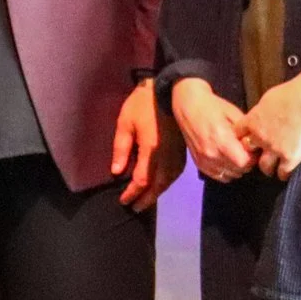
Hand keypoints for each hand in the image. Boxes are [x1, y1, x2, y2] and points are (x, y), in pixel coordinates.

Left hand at [110, 79, 183, 209]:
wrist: (170, 90)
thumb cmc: (142, 104)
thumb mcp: (125, 123)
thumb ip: (121, 149)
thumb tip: (117, 173)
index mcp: (151, 150)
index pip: (141, 180)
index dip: (132, 193)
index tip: (123, 201)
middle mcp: (167, 157)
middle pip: (157, 186)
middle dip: (146, 199)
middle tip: (135, 208)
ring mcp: (177, 154)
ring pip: (168, 181)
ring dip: (157, 193)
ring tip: (146, 200)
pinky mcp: (183, 150)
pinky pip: (176, 174)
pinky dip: (167, 183)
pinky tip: (161, 185)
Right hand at [172, 76, 258, 183]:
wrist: (188, 107)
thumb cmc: (213, 107)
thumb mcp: (234, 114)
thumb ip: (245, 132)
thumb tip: (256, 146)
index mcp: (221, 139)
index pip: (244, 162)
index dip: (252, 158)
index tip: (253, 149)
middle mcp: (211, 153)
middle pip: (238, 170)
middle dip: (246, 163)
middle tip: (246, 151)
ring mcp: (204, 160)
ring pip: (230, 175)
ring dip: (236, 168)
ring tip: (236, 155)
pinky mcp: (199, 164)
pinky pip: (218, 176)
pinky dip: (226, 171)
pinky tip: (227, 160)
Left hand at [243, 62, 300, 181]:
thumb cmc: (291, 93)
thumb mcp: (267, 100)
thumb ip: (259, 113)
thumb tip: (257, 117)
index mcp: (252, 121)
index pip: (237, 135)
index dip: (242, 139)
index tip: (248, 141)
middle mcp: (260, 137)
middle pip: (247, 153)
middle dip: (252, 155)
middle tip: (258, 157)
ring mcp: (274, 149)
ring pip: (264, 167)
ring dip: (267, 167)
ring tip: (272, 168)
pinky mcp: (290, 157)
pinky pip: (282, 173)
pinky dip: (283, 174)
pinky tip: (286, 171)